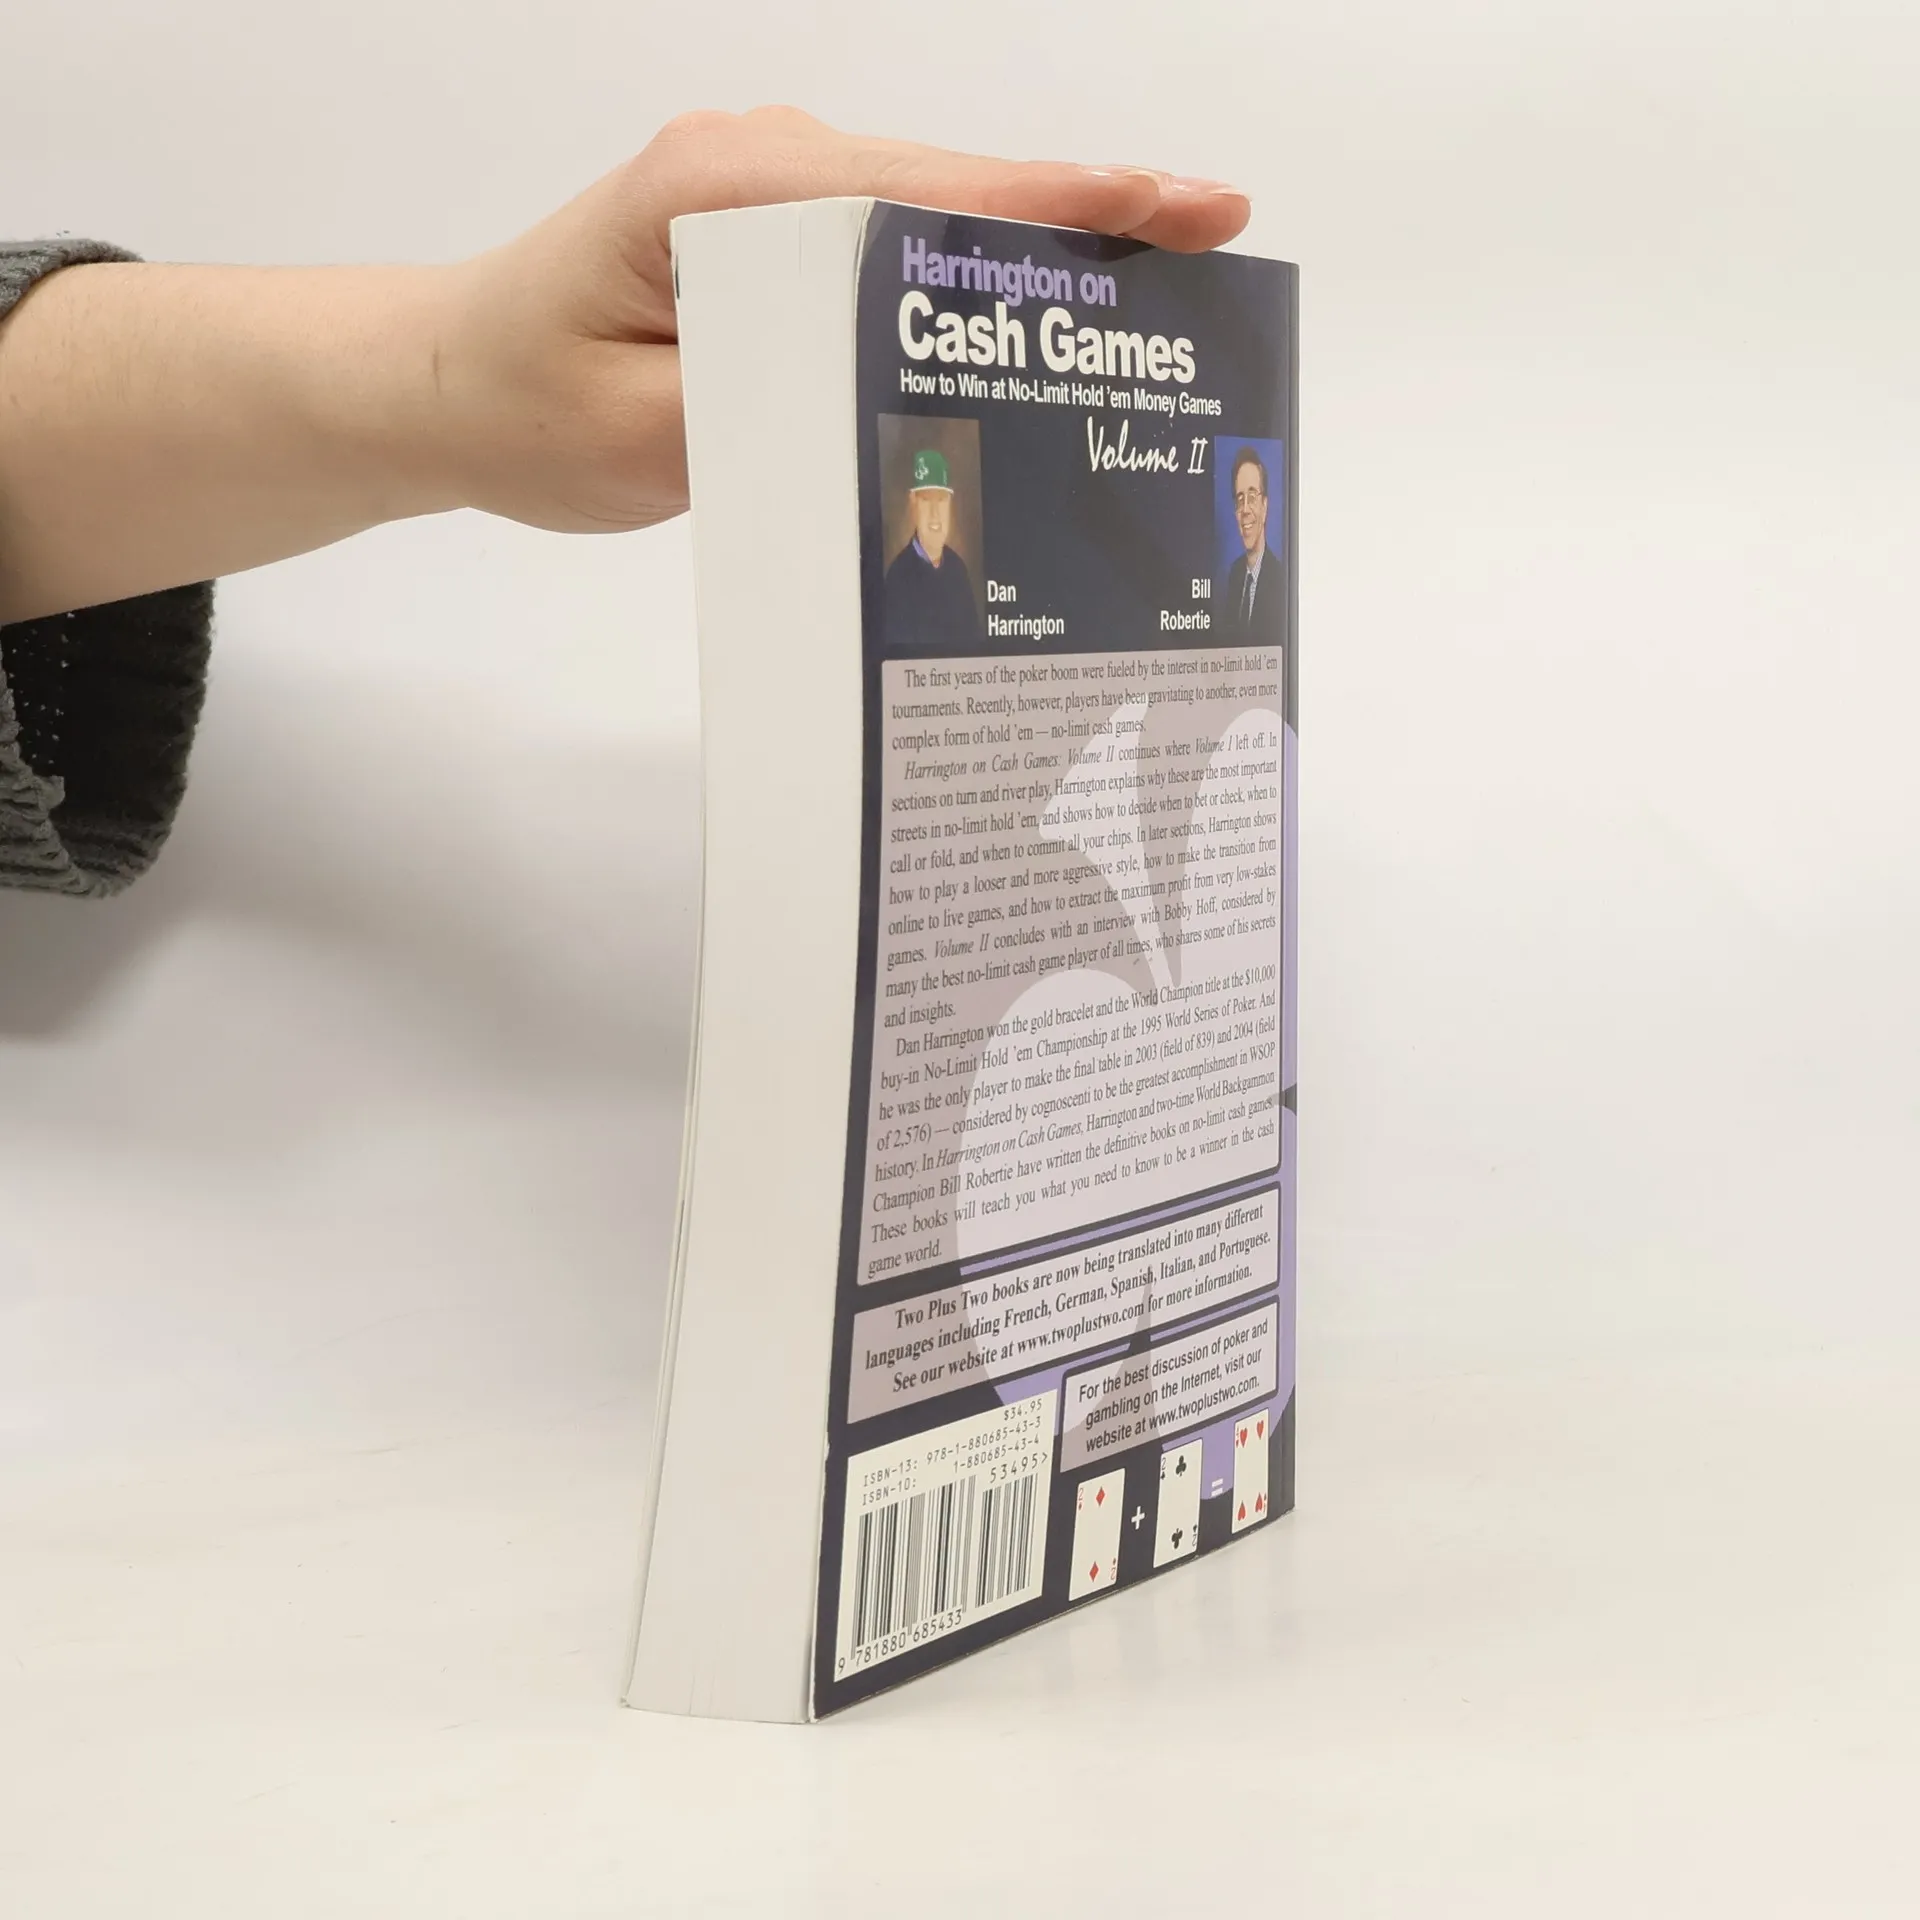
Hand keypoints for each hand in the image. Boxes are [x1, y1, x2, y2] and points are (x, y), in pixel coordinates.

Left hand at [432, 108, 1250, 535]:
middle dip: (1086, 229)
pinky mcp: (776, 238)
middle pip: (953, 192)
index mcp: (726, 194)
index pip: (923, 193)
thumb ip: (766, 413)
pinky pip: (893, 252)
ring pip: (933, 220)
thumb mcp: (636, 440)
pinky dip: (968, 289)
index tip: (1181, 208)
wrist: (449, 381)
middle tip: (1209, 265)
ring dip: (1033, 265)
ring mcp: (774, 194)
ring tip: (1145, 317)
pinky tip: (1033, 335)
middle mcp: (763, 168)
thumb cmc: (527, 406)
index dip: (1062, 206)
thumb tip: (900, 406)